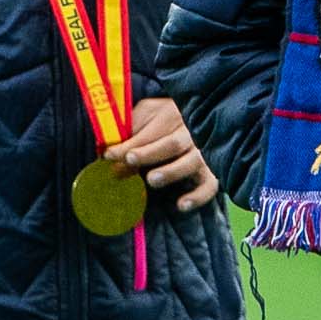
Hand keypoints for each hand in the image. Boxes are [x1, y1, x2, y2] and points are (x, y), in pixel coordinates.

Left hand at [107, 94, 217, 210]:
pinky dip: (198, 196)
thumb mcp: (146, 115)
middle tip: (130, 160)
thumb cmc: (162, 120)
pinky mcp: (213, 171)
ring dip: (172, 171)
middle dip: (149, 153)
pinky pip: (210, 186)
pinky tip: (181, 205)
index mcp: (172, 114)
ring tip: (152, 179)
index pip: (150, 131)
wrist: (200, 118)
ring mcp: (205, 152)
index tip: (109, 155)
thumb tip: (107, 152)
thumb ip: (129, 129)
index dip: (129, 144)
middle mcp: (191, 132)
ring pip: (192, 162)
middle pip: (172, 144)